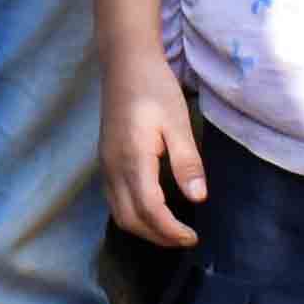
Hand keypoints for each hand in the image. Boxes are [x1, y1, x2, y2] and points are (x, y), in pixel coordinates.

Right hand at [100, 69, 207, 250]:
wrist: (124, 64)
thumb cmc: (154, 88)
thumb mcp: (177, 121)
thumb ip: (186, 161)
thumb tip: (198, 198)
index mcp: (133, 159)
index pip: (150, 209)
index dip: (170, 230)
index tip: (193, 237)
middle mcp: (114, 168)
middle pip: (130, 219)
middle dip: (158, 237)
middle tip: (185, 238)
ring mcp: (106, 166)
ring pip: (119, 213)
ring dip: (144, 229)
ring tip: (171, 231)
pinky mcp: (105, 161)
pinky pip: (115, 200)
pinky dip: (133, 215)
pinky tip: (153, 211)